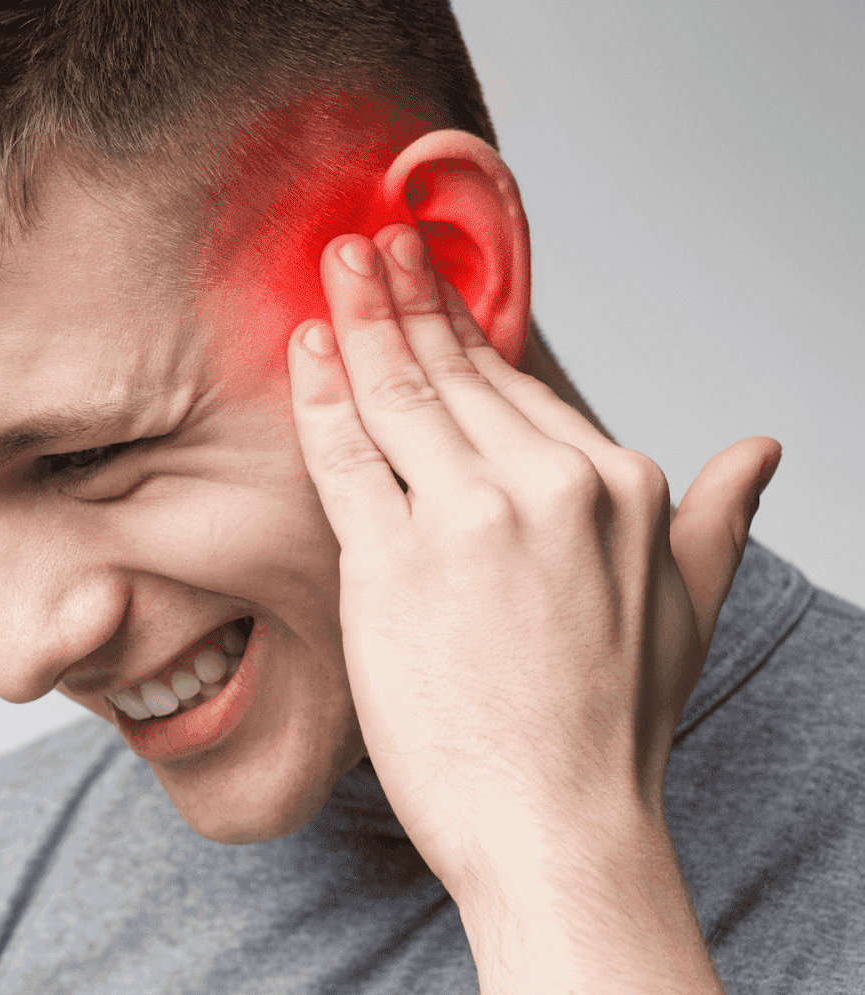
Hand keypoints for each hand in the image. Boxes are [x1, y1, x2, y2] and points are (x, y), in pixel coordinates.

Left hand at [287, 224, 778, 991]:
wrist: (556, 827)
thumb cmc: (609, 729)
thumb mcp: (689, 608)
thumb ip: (719, 520)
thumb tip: (760, 452)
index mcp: (619, 485)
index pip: (519, 388)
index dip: (465, 330)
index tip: (431, 281)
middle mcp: (550, 484)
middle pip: (456, 374)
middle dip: (406, 298)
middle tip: (367, 241)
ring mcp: (470, 518)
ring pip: (400, 396)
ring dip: (362, 318)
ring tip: (335, 263)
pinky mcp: (395, 560)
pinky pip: (347, 455)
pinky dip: (321, 393)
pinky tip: (307, 343)